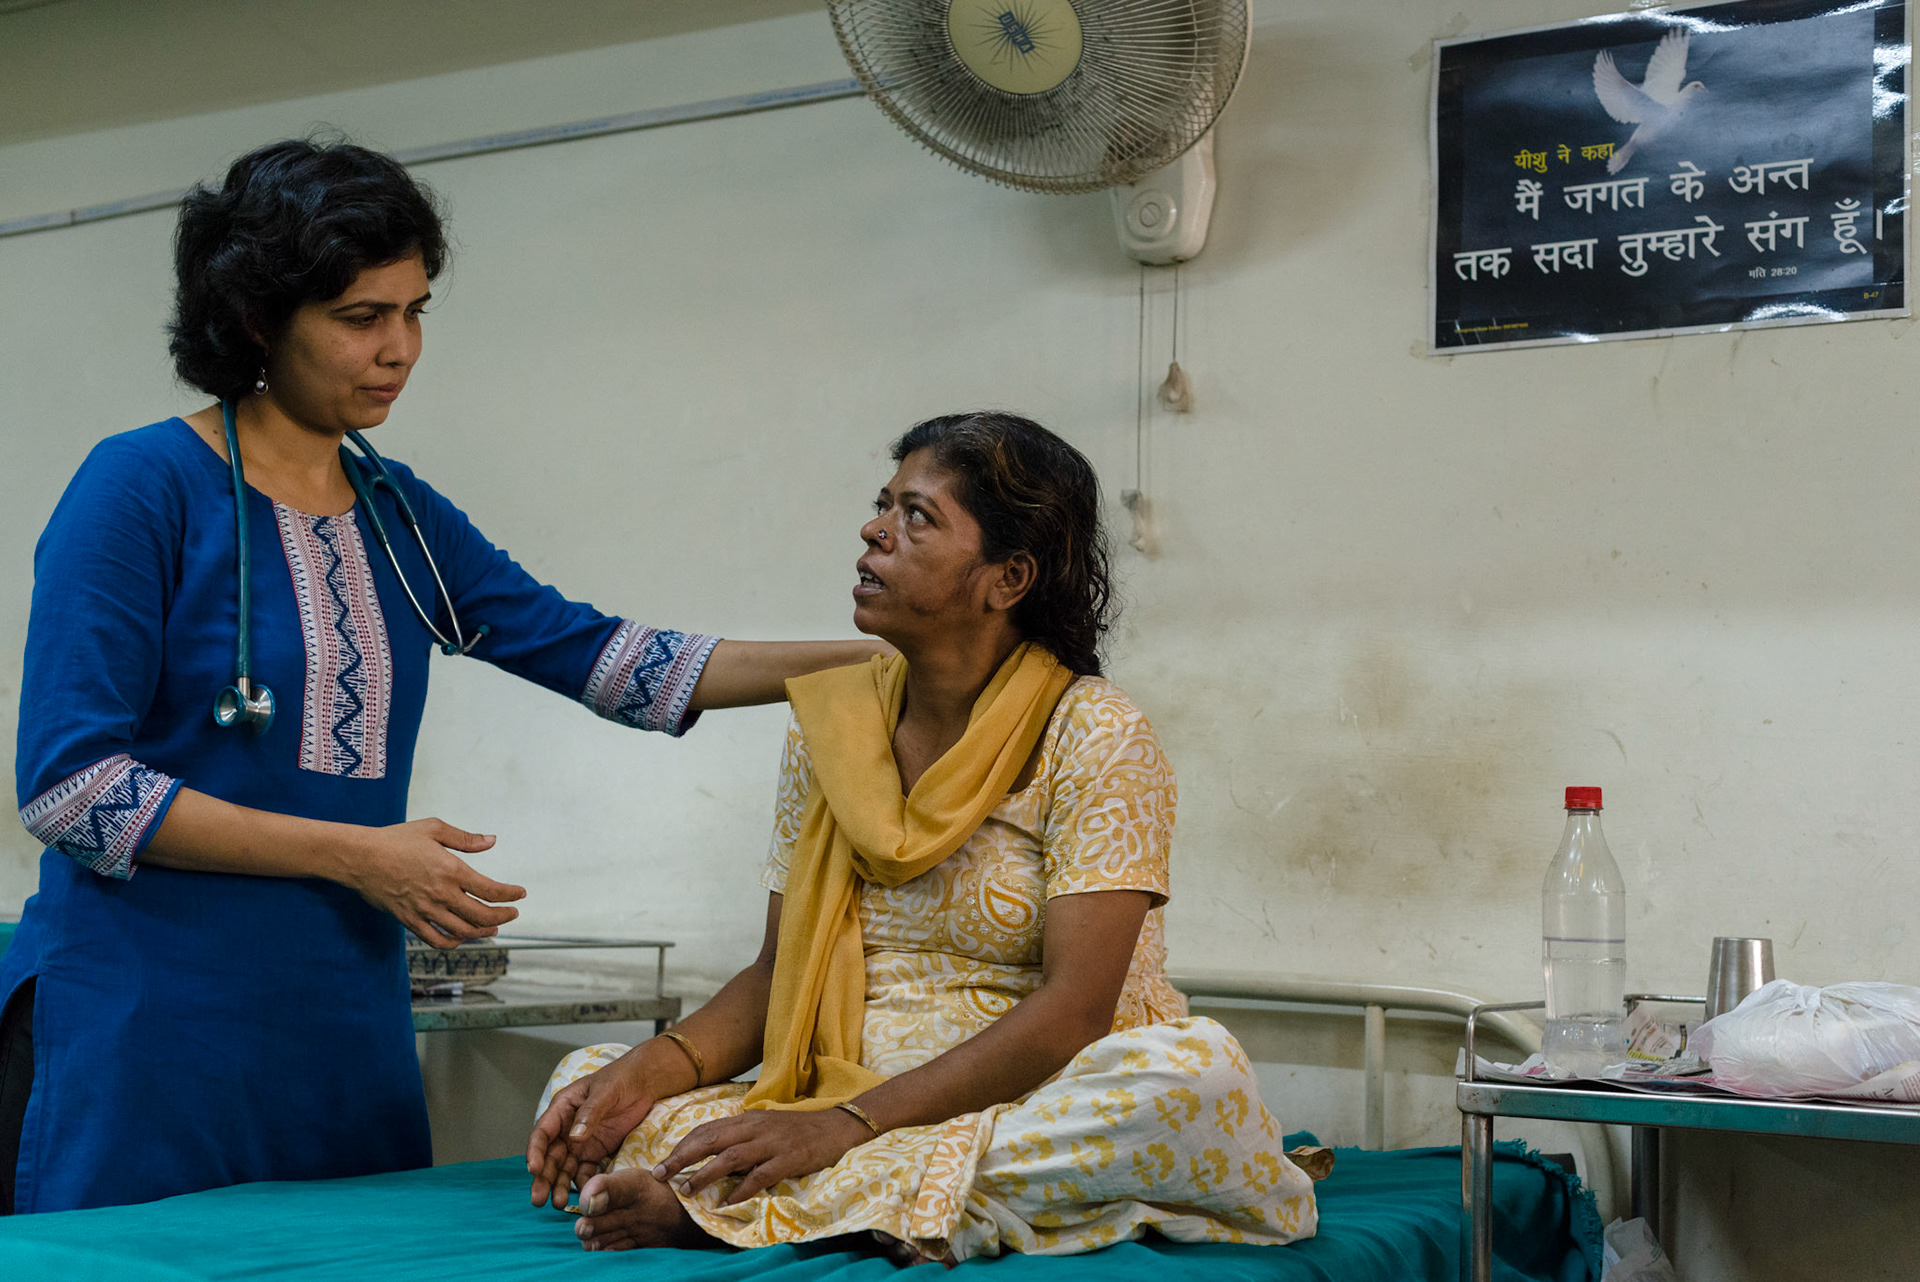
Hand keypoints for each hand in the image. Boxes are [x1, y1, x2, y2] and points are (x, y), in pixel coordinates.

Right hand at [343, 818, 523, 948]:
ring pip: (462, 931)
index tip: (521, 894)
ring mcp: (424, 910)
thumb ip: (465, 838)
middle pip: (482, 916)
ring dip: (483, 932)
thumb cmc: (396, 839)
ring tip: (492, 928)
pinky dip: (453, 942)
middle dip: (504, 916)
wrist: (360, 857)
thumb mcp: (434, 829)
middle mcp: (441, 894)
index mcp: (450, 870)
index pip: (491, 890)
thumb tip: (492, 841)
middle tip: (513, 913)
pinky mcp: (409, 920)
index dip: (511, 895)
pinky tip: (461, 936)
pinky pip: (436, 940)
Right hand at [528, 1050, 668, 1210]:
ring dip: (559, 1186)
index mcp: (562, 1109)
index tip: (534, 1169)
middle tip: (538, 1199)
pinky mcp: (595, 1152)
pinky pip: (584, 1171)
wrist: (643, 1083)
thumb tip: (574, 1137)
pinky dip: (583, 1184)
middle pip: (550, 1156)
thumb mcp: (604, 1092)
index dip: (535, 1151)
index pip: (542, 1133)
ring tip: (559, 1204)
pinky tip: (584, 1197)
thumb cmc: (620, 1079)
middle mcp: (566, 1129)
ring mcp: (580, 1143)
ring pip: (564, 1168)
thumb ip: (589, 1114)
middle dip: (543, 1178)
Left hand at [654, 1106, 871, 1204]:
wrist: (838, 1126)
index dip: (682, 1146)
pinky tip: (728, 1202)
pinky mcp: (789, 1158)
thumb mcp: (766, 1127)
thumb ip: (741, 1137)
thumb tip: (711, 1156)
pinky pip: (760, 1175)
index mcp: (748, 1119)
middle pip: (711, 1140)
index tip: (663, 1164)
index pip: (707, 1129)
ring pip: (731, 1156)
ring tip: (688, 1190)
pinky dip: (741, 1189)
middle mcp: (756, 1127)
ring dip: (706, 1174)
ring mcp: (773, 1142)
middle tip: (661, 1175)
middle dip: (682, 1158)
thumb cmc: (799, 1130)